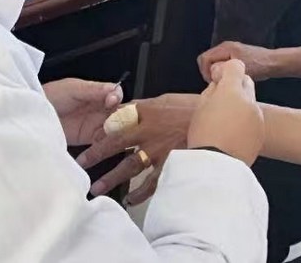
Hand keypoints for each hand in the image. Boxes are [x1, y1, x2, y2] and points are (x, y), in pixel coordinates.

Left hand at [44, 78, 122, 146]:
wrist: (34, 114)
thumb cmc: (52, 95)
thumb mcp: (73, 89)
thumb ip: (94, 90)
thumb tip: (115, 89)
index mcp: (98, 93)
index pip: (116, 95)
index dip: (118, 99)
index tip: (112, 102)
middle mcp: (100, 109)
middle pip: (119, 114)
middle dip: (122, 119)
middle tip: (119, 123)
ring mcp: (96, 125)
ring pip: (114, 130)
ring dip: (116, 134)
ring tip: (113, 136)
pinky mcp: (89, 139)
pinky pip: (102, 144)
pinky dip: (106, 146)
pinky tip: (106, 147)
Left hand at [75, 93, 198, 202]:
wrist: (219, 118)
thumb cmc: (193, 107)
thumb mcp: (165, 99)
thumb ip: (145, 106)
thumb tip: (127, 108)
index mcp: (146, 111)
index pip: (116, 118)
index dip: (101, 127)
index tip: (88, 135)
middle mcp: (148, 130)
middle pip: (115, 142)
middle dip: (96, 153)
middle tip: (81, 162)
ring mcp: (159, 149)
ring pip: (129, 166)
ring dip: (112, 178)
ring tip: (97, 188)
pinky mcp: (171, 164)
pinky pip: (152, 182)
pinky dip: (141, 193)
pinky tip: (130, 199)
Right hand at [187, 59, 264, 165]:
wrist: (216, 166)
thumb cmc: (203, 136)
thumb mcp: (200, 107)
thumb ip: (212, 90)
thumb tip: (218, 86)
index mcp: (232, 91)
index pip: (236, 66)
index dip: (225, 70)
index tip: (217, 79)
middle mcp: (249, 101)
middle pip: (246, 81)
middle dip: (235, 85)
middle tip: (220, 99)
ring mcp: (257, 116)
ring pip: (250, 101)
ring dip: (240, 104)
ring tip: (225, 120)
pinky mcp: (261, 131)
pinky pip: (253, 118)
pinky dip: (245, 120)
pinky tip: (232, 132)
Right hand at [197, 39, 277, 83]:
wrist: (273, 62)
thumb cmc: (259, 66)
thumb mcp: (240, 70)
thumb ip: (224, 69)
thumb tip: (212, 73)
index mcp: (225, 48)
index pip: (204, 58)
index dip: (204, 71)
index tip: (212, 81)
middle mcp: (225, 46)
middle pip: (206, 59)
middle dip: (208, 71)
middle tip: (216, 83)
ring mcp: (229, 50)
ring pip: (213, 61)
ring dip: (215, 71)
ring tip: (222, 81)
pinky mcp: (233, 54)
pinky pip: (220, 62)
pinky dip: (221, 70)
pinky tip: (228, 78)